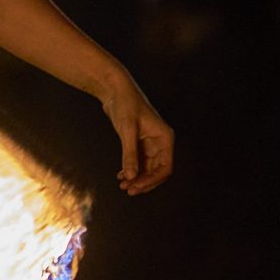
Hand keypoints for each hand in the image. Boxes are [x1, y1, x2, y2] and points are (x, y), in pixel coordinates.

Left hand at [99, 73, 173, 195]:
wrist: (115, 89)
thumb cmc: (124, 104)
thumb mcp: (127, 130)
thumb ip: (129, 154)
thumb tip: (131, 176)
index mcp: (164, 138)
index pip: (165, 167)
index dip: (152, 180)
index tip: (137, 187)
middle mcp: (160, 142)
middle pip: (157, 170)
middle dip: (143, 181)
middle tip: (128, 190)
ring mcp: (150, 143)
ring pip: (147, 168)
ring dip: (136, 177)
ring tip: (122, 185)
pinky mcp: (139, 142)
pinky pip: (138, 161)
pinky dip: (131, 170)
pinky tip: (121, 175)